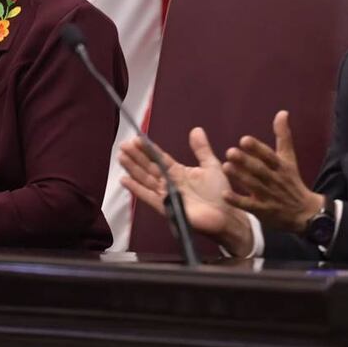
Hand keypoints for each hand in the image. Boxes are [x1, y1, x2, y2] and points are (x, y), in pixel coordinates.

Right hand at [119, 128, 253, 256]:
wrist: (226, 216)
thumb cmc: (220, 193)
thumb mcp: (211, 166)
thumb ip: (201, 149)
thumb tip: (196, 129)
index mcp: (178, 172)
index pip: (159, 158)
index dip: (148, 149)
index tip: (137, 138)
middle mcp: (169, 182)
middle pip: (148, 167)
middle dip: (136, 156)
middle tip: (123, 145)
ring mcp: (166, 195)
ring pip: (145, 179)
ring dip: (133, 168)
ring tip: (121, 156)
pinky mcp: (165, 207)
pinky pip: (148, 196)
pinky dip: (136, 189)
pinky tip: (124, 180)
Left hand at [222, 110, 323, 233]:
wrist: (305, 213)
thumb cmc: (292, 181)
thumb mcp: (289, 158)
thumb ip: (283, 136)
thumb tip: (282, 112)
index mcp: (280, 166)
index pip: (269, 156)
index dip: (257, 148)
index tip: (244, 140)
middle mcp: (275, 180)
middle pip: (260, 170)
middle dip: (246, 161)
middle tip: (230, 152)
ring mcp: (269, 196)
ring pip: (254, 186)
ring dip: (239, 177)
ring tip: (225, 167)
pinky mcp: (263, 210)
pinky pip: (250, 206)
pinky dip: (238, 201)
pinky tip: (224, 195)